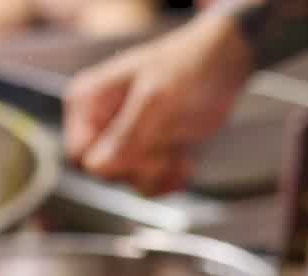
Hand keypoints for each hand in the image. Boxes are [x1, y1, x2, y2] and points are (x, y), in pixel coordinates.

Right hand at [63, 9, 254, 195]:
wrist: (228, 61)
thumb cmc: (191, 66)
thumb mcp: (157, 99)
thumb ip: (126, 136)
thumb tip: (99, 167)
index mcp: (88, 102)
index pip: (79, 153)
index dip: (110, 158)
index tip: (143, 147)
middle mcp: (99, 122)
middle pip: (103, 170)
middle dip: (139, 164)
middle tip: (166, 144)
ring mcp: (121, 138)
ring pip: (124, 179)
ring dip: (156, 172)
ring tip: (178, 149)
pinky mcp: (144, 151)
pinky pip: (144, 183)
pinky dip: (166, 179)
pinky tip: (183, 162)